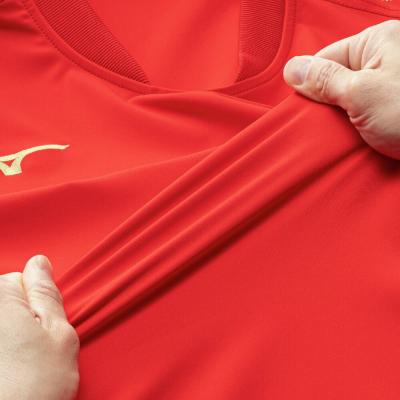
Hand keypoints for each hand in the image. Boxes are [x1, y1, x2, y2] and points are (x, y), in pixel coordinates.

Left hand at [0, 255, 79, 399]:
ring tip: (13, 365)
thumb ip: (47, 293)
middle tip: (31, 347)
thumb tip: (39, 264)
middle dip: (20, 318)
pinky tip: (4, 372)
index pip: (21, 279)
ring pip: (0, 324)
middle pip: (4, 301)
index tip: (40, 325)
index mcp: (0, 299)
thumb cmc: (32, 390)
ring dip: (6, 338)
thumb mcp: (59, 334)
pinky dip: (2, 354)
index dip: (38, 302)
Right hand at [283, 20, 399, 159]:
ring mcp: (393, 81)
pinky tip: (361, 135)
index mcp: (378, 40)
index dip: (310, 84)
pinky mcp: (397, 103)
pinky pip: (365, 109)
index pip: (325, 58)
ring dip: (343, 117)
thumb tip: (292, 69)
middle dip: (328, 103)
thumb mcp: (361, 94)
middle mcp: (387, 56)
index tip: (304, 109)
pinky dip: (358, 124)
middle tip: (331, 124)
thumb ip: (324, 80)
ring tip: (350, 132)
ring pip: (349, 96)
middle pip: (337, 77)